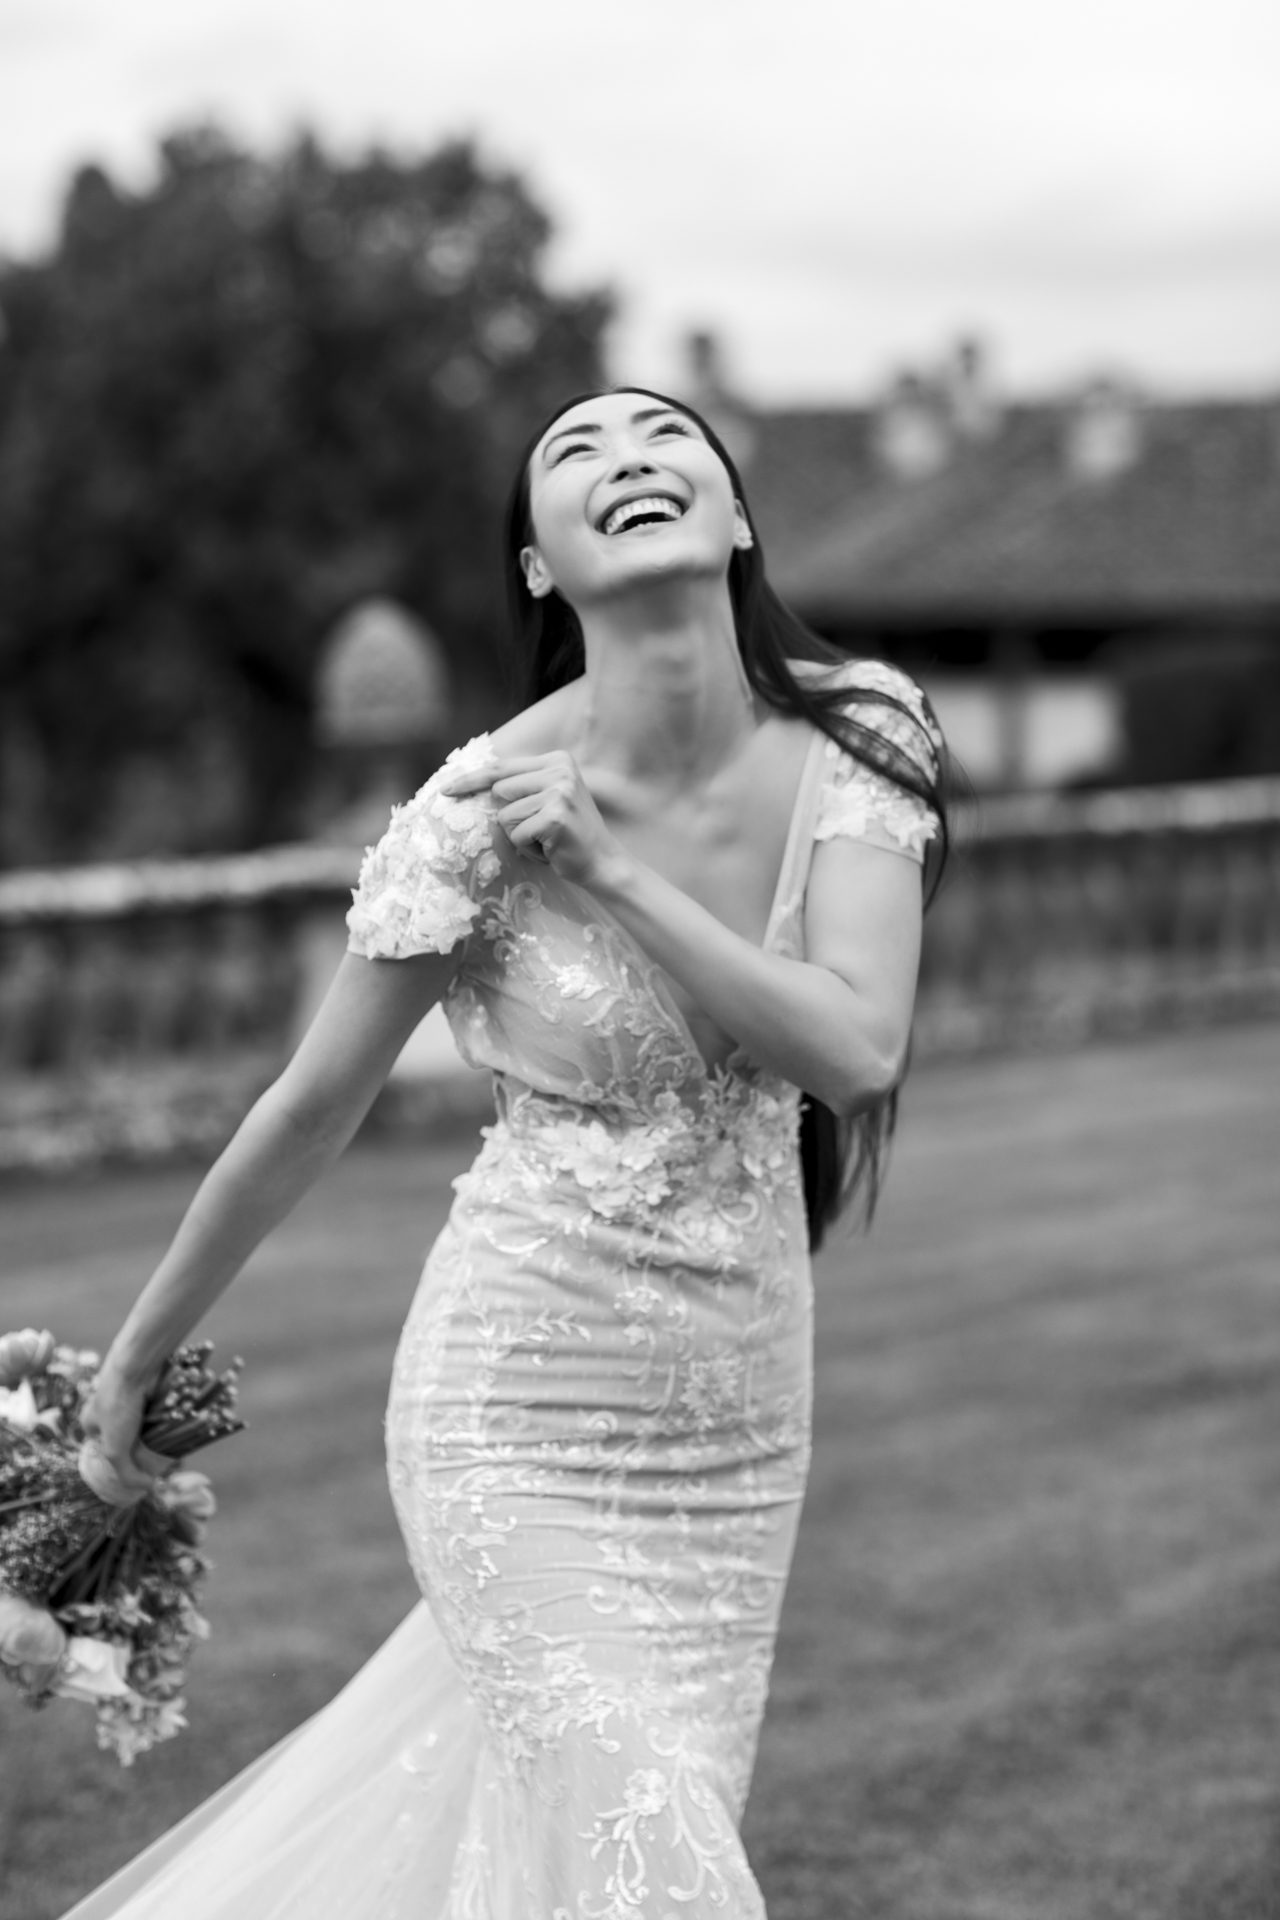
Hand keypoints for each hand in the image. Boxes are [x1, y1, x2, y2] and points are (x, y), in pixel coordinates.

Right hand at [79, 1366, 171, 1506]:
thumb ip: (126, 1473)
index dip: (122, 1463)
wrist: (138, 1367)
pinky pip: (161, 1412)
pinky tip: (179, 1432)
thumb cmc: (118, 1406)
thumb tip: (147, 1487)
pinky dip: (169, 1421)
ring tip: (174, 1450)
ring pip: (147, 1426)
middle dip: (144, 1450)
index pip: (105, 1450)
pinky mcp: (150, 1392)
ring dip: (159, 1437)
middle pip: (129, 1438)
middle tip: (161, 1463)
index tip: (141, 1473)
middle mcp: (109, 1409)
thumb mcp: (116, 1450)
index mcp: (91, 1421)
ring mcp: (131, 1400)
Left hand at [440, 752, 627, 891]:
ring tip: (547, 839)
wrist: (603, 862)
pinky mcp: (555, 816)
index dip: (471, 780)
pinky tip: (552, 849)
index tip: (445, 790)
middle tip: (542, 828)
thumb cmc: (568, 835)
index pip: (502, 768)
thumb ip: (522, 786)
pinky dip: (529, 849)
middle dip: (511, 817)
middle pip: (500, 792)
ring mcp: (558, 792)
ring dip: (520, 835)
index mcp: (557, 759)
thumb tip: (476, 783)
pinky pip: (516, 835)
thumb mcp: (549, 798)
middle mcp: (559, 770)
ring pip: (505, 816)